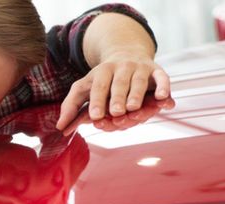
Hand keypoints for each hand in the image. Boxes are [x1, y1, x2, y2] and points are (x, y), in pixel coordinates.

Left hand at [56, 50, 170, 131]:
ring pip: (139, 82)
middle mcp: (122, 68)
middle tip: (116, 112)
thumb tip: (60, 127)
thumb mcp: (84, 88)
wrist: (127, 53)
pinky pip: (162, 77)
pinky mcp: (156, 70)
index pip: (98, 87)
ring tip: (133, 108)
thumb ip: (72, 106)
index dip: (97, 101)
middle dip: (118, 98)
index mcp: (102, 72)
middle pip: (119, 84)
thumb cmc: (102, 79)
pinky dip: (164, 87)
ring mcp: (140, 68)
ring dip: (137, 95)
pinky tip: (163, 99)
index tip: (95, 116)